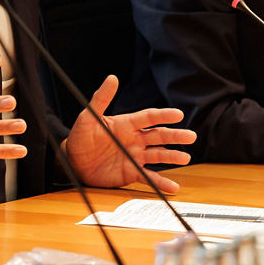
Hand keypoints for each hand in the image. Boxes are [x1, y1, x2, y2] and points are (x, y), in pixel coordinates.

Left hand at [64, 76, 195, 189]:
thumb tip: (112, 78)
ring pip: (158, 155)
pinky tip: (173, 186)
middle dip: (175, 136)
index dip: (163, 115)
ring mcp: (135, 156)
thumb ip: (101, 98)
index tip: (178, 114)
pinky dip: (161, 182)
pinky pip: (149, 177)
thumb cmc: (80, 137)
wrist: (73, 161)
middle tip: (191, 136)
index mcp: (126, 124)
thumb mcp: (89, 117)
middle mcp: (134, 139)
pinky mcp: (131, 172)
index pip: (149, 117)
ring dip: (172, 156)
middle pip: (159, 136)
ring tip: (185, 158)